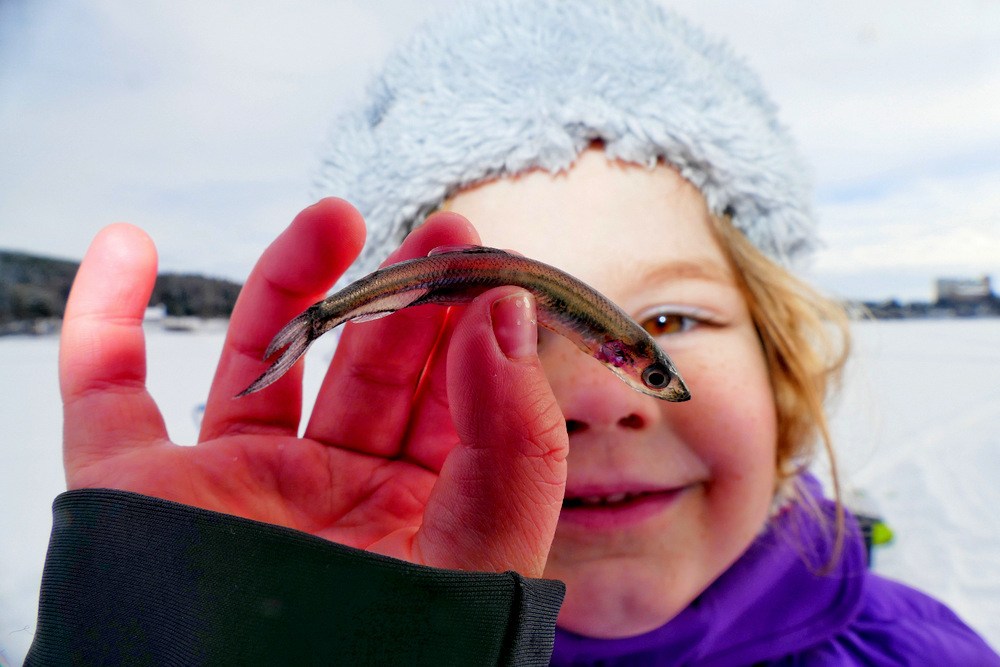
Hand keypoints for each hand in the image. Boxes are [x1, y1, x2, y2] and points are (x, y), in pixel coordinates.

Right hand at [60, 198, 566, 575]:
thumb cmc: (385, 666)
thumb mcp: (482, 560)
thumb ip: (514, 442)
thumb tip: (507, 319)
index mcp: (417, 516)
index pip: (457, 404)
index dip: (476, 332)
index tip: (488, 267)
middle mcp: (331, 495)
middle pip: (370, 371)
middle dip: (405, 297)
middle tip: (439, 234)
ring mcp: (236, 486)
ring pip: (262, 361)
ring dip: (291, 283)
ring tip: (335, 218)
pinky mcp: (144, 491)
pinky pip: (107, 393)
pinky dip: (105, 319)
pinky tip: (127, 249)